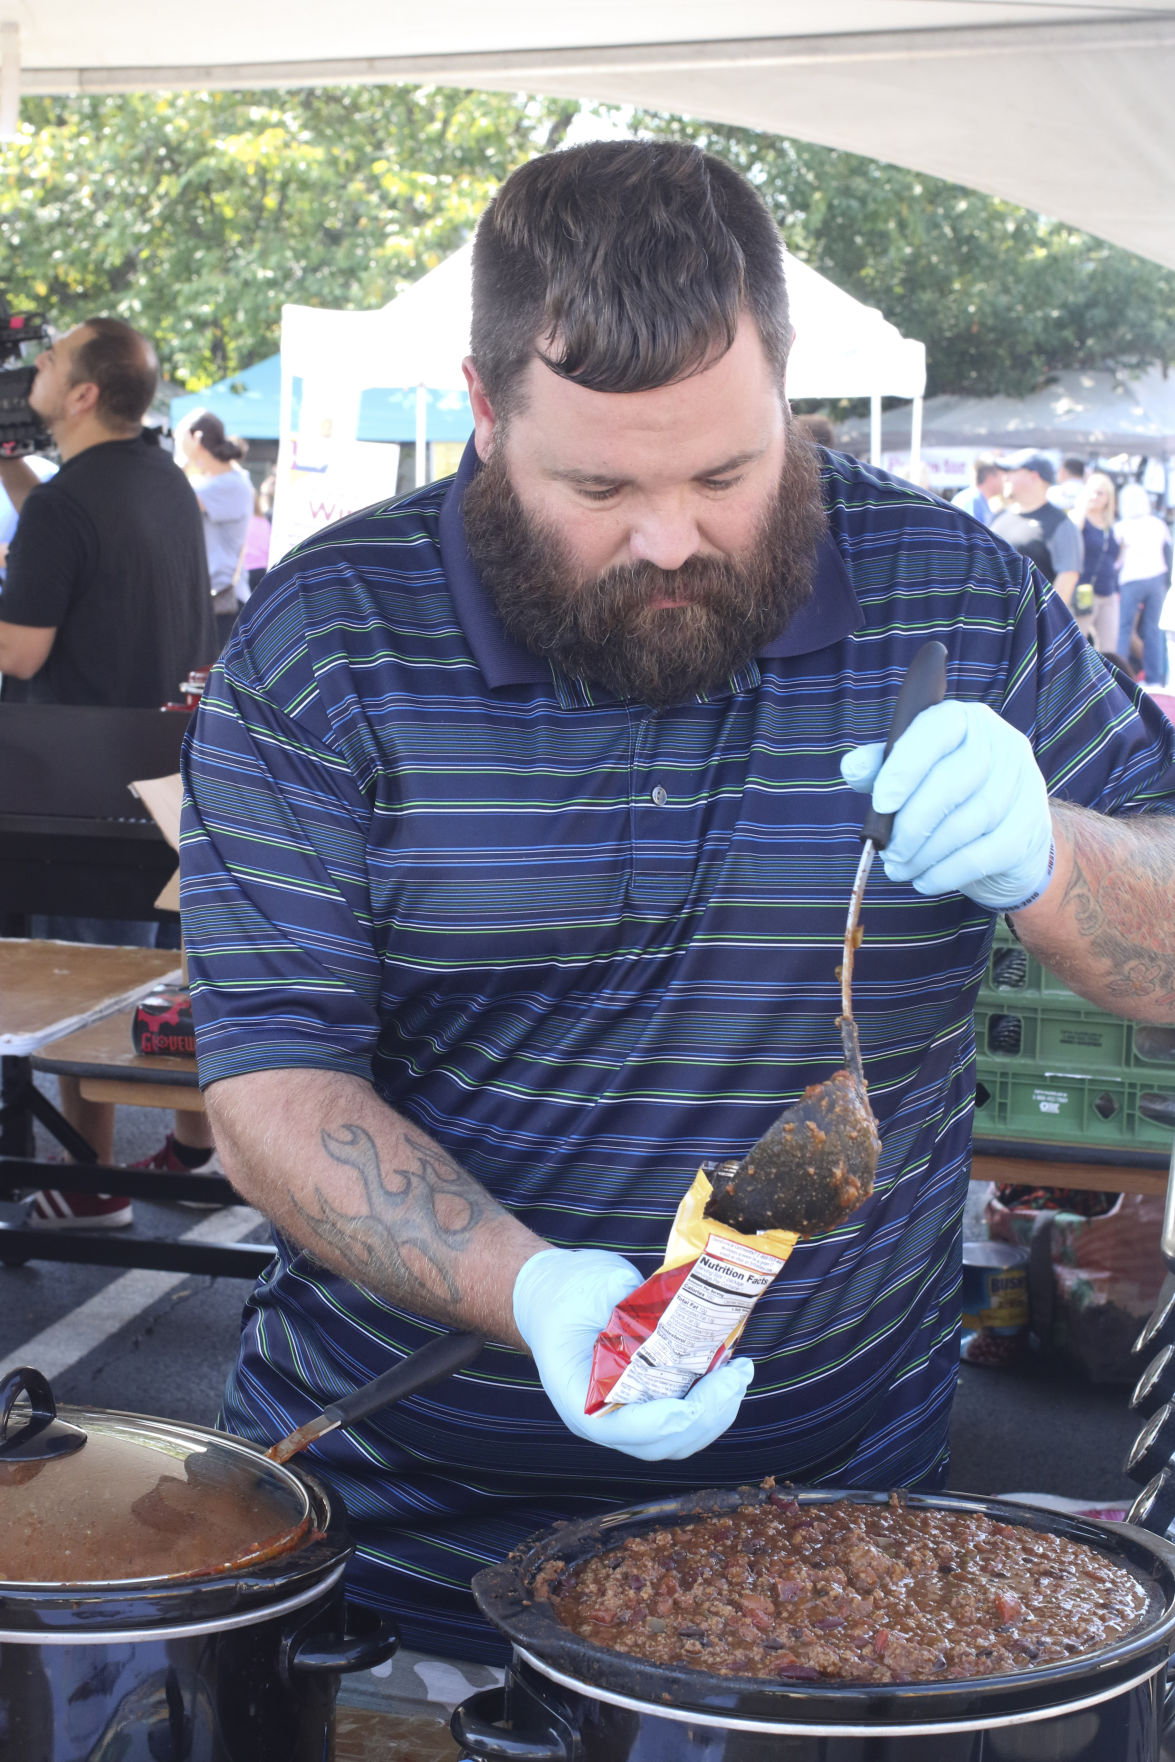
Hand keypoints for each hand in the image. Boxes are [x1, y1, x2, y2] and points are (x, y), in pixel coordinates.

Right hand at [513, 1247, 752, 1460]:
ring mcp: (627, 1414)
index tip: (688, 1405)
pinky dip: (711, 1404)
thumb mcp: (591, 1286)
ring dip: (716, 1413)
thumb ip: (627, 1299)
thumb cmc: (566, 1291)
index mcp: (577, 1394)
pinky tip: (728, 1374)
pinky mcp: (647, 1402)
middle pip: (659, 1443)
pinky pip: (683, 1419)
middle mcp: (603, 1416)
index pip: (618, 1428)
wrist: (553, 1295)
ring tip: (739, 1376)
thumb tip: (670, 1313)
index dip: (657, 1424)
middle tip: (734, 1378)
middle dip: (704, 1416)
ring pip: (678, 1439)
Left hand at [841, 700, 1053, 910]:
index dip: (907, 766)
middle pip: (958, 779)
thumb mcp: (910, 778)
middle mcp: (1002, 743)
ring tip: (899, 869)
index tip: (882, 804)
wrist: (1003, 840)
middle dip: (915, 822)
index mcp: (965, 720)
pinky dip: (949, 872)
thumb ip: (881, 769)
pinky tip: (925, 881)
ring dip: (928, 852)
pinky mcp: (1032, 824)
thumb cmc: (947, 800)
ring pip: (973, 818)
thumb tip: (852, 767)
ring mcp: (1024, 782)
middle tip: (888, 852)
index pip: (938, 729)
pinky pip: (988, 852)